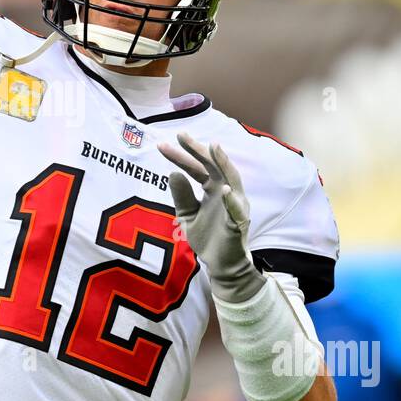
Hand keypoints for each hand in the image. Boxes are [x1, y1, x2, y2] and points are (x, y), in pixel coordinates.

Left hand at [157, 132, 264, 302]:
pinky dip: (231, 201)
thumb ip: (181, 196)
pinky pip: (236, 211)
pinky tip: (224, 190)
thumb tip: (173, 173)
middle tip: (181, 135)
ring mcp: (234, 206)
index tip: (162, 145)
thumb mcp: (187, 215)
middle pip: (213, 166)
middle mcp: (225, 192)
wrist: (221, 264)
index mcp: (212, 188)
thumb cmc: (207, 237)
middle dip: (198, 150)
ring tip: (213, 148)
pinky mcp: (239, 224)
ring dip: (223, 164)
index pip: (196, 167)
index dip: (180, 156)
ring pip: (231, 180)